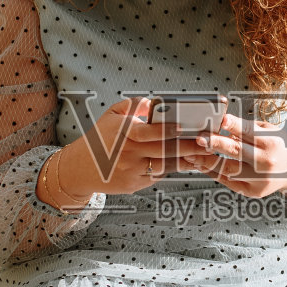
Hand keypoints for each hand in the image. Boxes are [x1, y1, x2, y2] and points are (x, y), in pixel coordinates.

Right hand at [42, 98, 205, 202]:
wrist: (79, 169)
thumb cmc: (100, 138)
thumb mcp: (111, 116)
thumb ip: (132, 106)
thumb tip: (153, 102)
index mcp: (123, 133)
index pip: (149, 131)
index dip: (168, 129)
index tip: (185, 126)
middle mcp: (128, 153)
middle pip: (164, 150)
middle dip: (188, 146)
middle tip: (208, 141)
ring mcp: (132, 171)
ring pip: (165, 165)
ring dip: (186, 160)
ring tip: (205, 153)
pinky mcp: (135, 185)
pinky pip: (158, 175)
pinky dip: (173, 169)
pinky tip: (188, 163)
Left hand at [179, 111, 286, 200]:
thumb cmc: (279, 144)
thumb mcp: (268, 131)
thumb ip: (246, 128)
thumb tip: (220, 123)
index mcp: (272, 143)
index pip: (249, 132)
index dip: (235, 126)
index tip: (221, 119)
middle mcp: (266, 162)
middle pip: (237, 152)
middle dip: (216, 144)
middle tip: (199, 138)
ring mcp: (260, 179)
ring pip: (228, 170)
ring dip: (207, 162)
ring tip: (191, 154)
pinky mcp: (254, 191)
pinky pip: (229, 182)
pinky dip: (214, 173)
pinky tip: (201, 165)